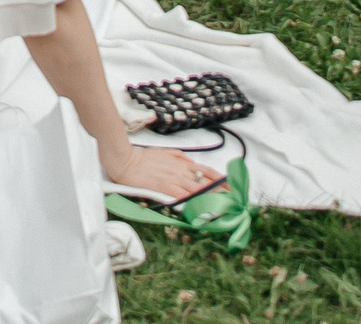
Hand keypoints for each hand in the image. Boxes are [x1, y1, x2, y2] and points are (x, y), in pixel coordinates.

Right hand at [104, 143, 220, 200]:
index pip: (206, 171)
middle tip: (233, 200)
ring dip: (211, 199)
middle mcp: (181, 171)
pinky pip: (182, 196)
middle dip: (221, 191)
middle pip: (206, 182)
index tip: (231, 185)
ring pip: (197, 190)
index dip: (220, 179)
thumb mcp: (165, 152)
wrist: (126, 161)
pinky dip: (192, 202)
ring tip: (223, 207)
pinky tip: (201, 209)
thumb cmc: (143, 157)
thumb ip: (180, 157)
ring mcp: (173, 179)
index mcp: (182, 163)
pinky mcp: (165, 187)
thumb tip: (192, 163)